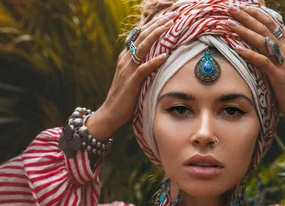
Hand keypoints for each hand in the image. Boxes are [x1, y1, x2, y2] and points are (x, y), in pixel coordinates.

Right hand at [86, 13, 174, 139]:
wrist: (110, 112)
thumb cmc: (124, 96)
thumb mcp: (132, 77)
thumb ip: (141, 65)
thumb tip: (156, 58)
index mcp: (126, 56)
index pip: (141, 34)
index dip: (154, 23)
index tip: (168, 16)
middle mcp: (126, 59)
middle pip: (143, 36)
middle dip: (159, 23)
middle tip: (174, 14)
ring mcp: (128, 69)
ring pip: (143, 47)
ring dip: (157, 35)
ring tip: (169, 26)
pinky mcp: (131, 82)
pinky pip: (143, 69)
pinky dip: (154, 62)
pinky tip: (164, 56)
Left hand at [226, 5, 284, 130]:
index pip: (272, 23)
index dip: (258, 13)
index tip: (243, 6)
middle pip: (264, 28)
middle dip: (247, 17)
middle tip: (232, 8)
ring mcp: (282, 63)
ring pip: (262, 41)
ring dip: (245, 31)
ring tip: (230, 24)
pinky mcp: (278, 76)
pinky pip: (262, 61)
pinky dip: (250, 54)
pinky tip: (238, 48)